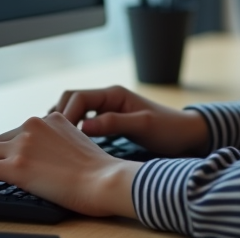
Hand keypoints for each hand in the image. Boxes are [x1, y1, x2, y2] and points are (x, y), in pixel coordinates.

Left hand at [0, 112, 139, 217]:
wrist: (107, 180)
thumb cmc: (101, 173)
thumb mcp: (79, 146)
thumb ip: (60, 145)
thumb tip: (46, 162)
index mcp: (51, 119)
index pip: (17, 132)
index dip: (3, 150)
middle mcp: (34, 125)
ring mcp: (23, 144)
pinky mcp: (16, 165)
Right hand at [48, 84, 209, 156]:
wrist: (188, 135)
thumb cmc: (169, 129)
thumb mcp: (142, 126)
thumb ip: (113, 124)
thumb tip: (82, 128)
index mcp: (114, 94)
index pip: (78, 97)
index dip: (66, 114)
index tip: (60, 135)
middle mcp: (108, 98)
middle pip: (72, 100)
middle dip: (59, 116)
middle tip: (51, 139)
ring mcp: (108, 109)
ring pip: (76, 110)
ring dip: (64, 122)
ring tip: (54, 142)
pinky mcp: (110, 121)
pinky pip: (84, 121)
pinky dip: (73, 129)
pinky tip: (69, 145)